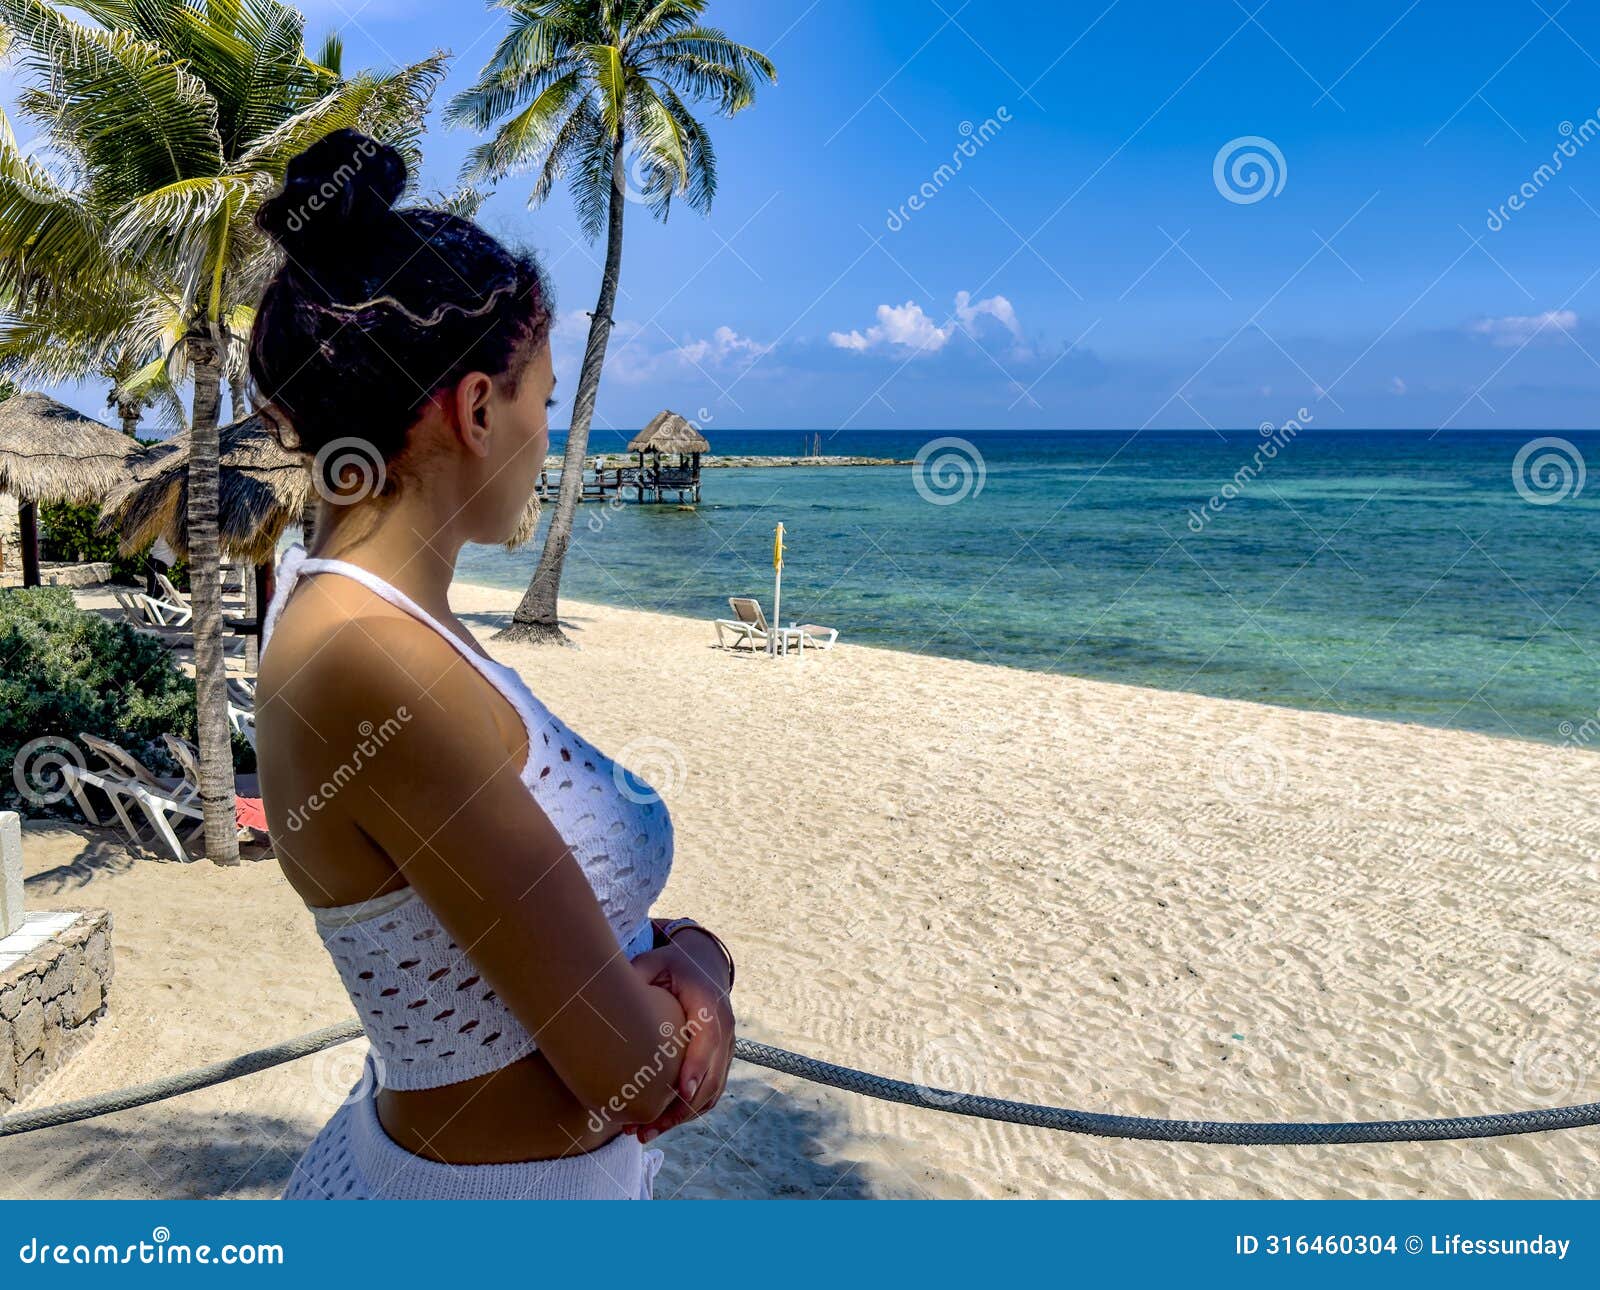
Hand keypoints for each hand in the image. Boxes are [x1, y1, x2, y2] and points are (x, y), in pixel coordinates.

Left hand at [624, 932, 733, 1142]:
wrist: (704, 964)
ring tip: (645, 1134)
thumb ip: (635, 975)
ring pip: (711, 1092)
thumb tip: (603, 993)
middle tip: (645, 1129)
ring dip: (681, 1117)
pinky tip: (662, 1125)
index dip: (697, 1067)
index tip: (681, 1093)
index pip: (708, 1040)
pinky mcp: (721, 1060)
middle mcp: (724, 1030)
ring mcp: (726, 1048)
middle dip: (681, 1108)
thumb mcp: (654, 962)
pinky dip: (689, 1112)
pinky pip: (710, 1093)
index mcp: (708, 1005)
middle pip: (710, 1077)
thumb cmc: (673, 965)